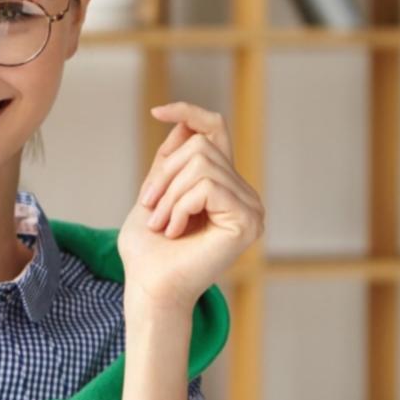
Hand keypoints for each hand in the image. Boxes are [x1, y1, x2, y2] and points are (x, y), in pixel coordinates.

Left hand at [118, 101, 264, 310]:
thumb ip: (170, 162)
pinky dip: (180, 206)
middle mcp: (244, 194)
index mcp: (224, 186)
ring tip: (162, 224)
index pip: (216, 131)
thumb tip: (182, 124)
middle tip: (150, 209)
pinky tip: (174, 231)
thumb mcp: (154, 194)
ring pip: (203, 164)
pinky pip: (208, 186)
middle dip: (165, 174)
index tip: (158, 112)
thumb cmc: (148, 250)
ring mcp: (251, 208)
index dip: (189, 113)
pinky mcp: (247, 221)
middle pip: (202, 146)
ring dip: (169, 194)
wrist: (150, 288)